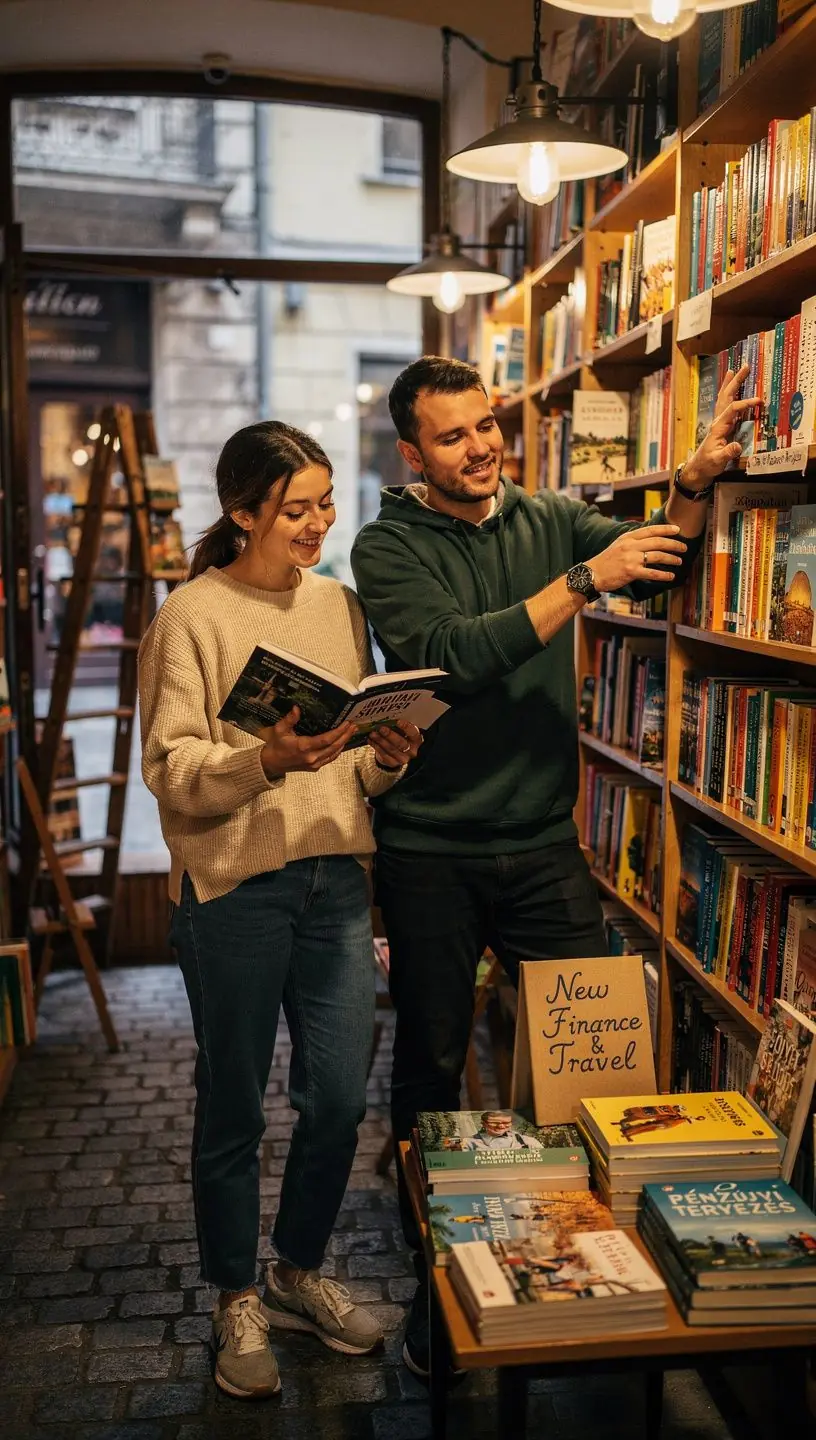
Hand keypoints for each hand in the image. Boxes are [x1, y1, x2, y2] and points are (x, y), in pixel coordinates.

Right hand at [259, 706, 355, 777]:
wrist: (272, 763)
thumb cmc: (276, 745)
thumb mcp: (280, 730)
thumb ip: (289, 719)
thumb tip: (296, 708)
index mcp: (303, 747)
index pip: (326, 740)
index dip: (339, 732)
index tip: (347, 723)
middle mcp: (311, 757)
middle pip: (334, 747)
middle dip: (345, 736)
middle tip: (354, 726)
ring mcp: (314, 764)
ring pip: (334, 754)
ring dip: (344, 742)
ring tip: (351, 732)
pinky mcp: (314, 768)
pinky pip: (330, 759)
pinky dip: (337, 751)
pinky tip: (342, 743)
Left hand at [369, 720, 422, 770]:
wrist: (397, 753)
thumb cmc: (400, 737)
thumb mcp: (402, 731)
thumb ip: (397, 726)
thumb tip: (385, 718)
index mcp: (416, 740)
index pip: (413, 733)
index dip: (407, 727)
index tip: (398, 721)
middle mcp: (412, 751)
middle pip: (401, 743)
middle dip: (390, 735)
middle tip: (381, 728)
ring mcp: (403, 759)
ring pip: (391, 749)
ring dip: (380, 740)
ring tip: (372, 733)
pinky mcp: (393, 763)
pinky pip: (384, 755)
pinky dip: (376, 747)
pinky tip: (370, 740)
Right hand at [591, 524, 687, 591]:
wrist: (592, 573)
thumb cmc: (606, 560)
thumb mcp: (619, 544)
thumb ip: (634, 540)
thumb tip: (651, 538)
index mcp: (628, 537)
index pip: (651, 530)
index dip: (666, 529)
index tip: (678, 530)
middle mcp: (631, 545)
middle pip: (658, 542)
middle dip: (674, 544)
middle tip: (684, 547)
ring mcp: (631, 558)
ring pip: (658, 556)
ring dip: (671, 559)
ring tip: (679, 561)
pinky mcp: (631, 572)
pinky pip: (652, 573)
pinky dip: (663, 575)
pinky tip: (671, 577)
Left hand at [683, 363, 759, 488]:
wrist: (698, 469)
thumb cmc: (708, 465)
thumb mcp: (718, 460)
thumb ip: (728, 453)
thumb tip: (737, 446)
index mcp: (719, 426)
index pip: (733, 409)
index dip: (746, 403)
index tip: (759, 401)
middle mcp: (718, 421)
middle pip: (726, 396)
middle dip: (735, 381)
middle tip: (744, 367)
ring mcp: (719, 422)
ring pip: (724, 399)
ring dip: (729, 384)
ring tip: (733, 370)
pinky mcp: (721, 425)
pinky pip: (726, 406)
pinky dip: (729, 395)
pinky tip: (732, 390)